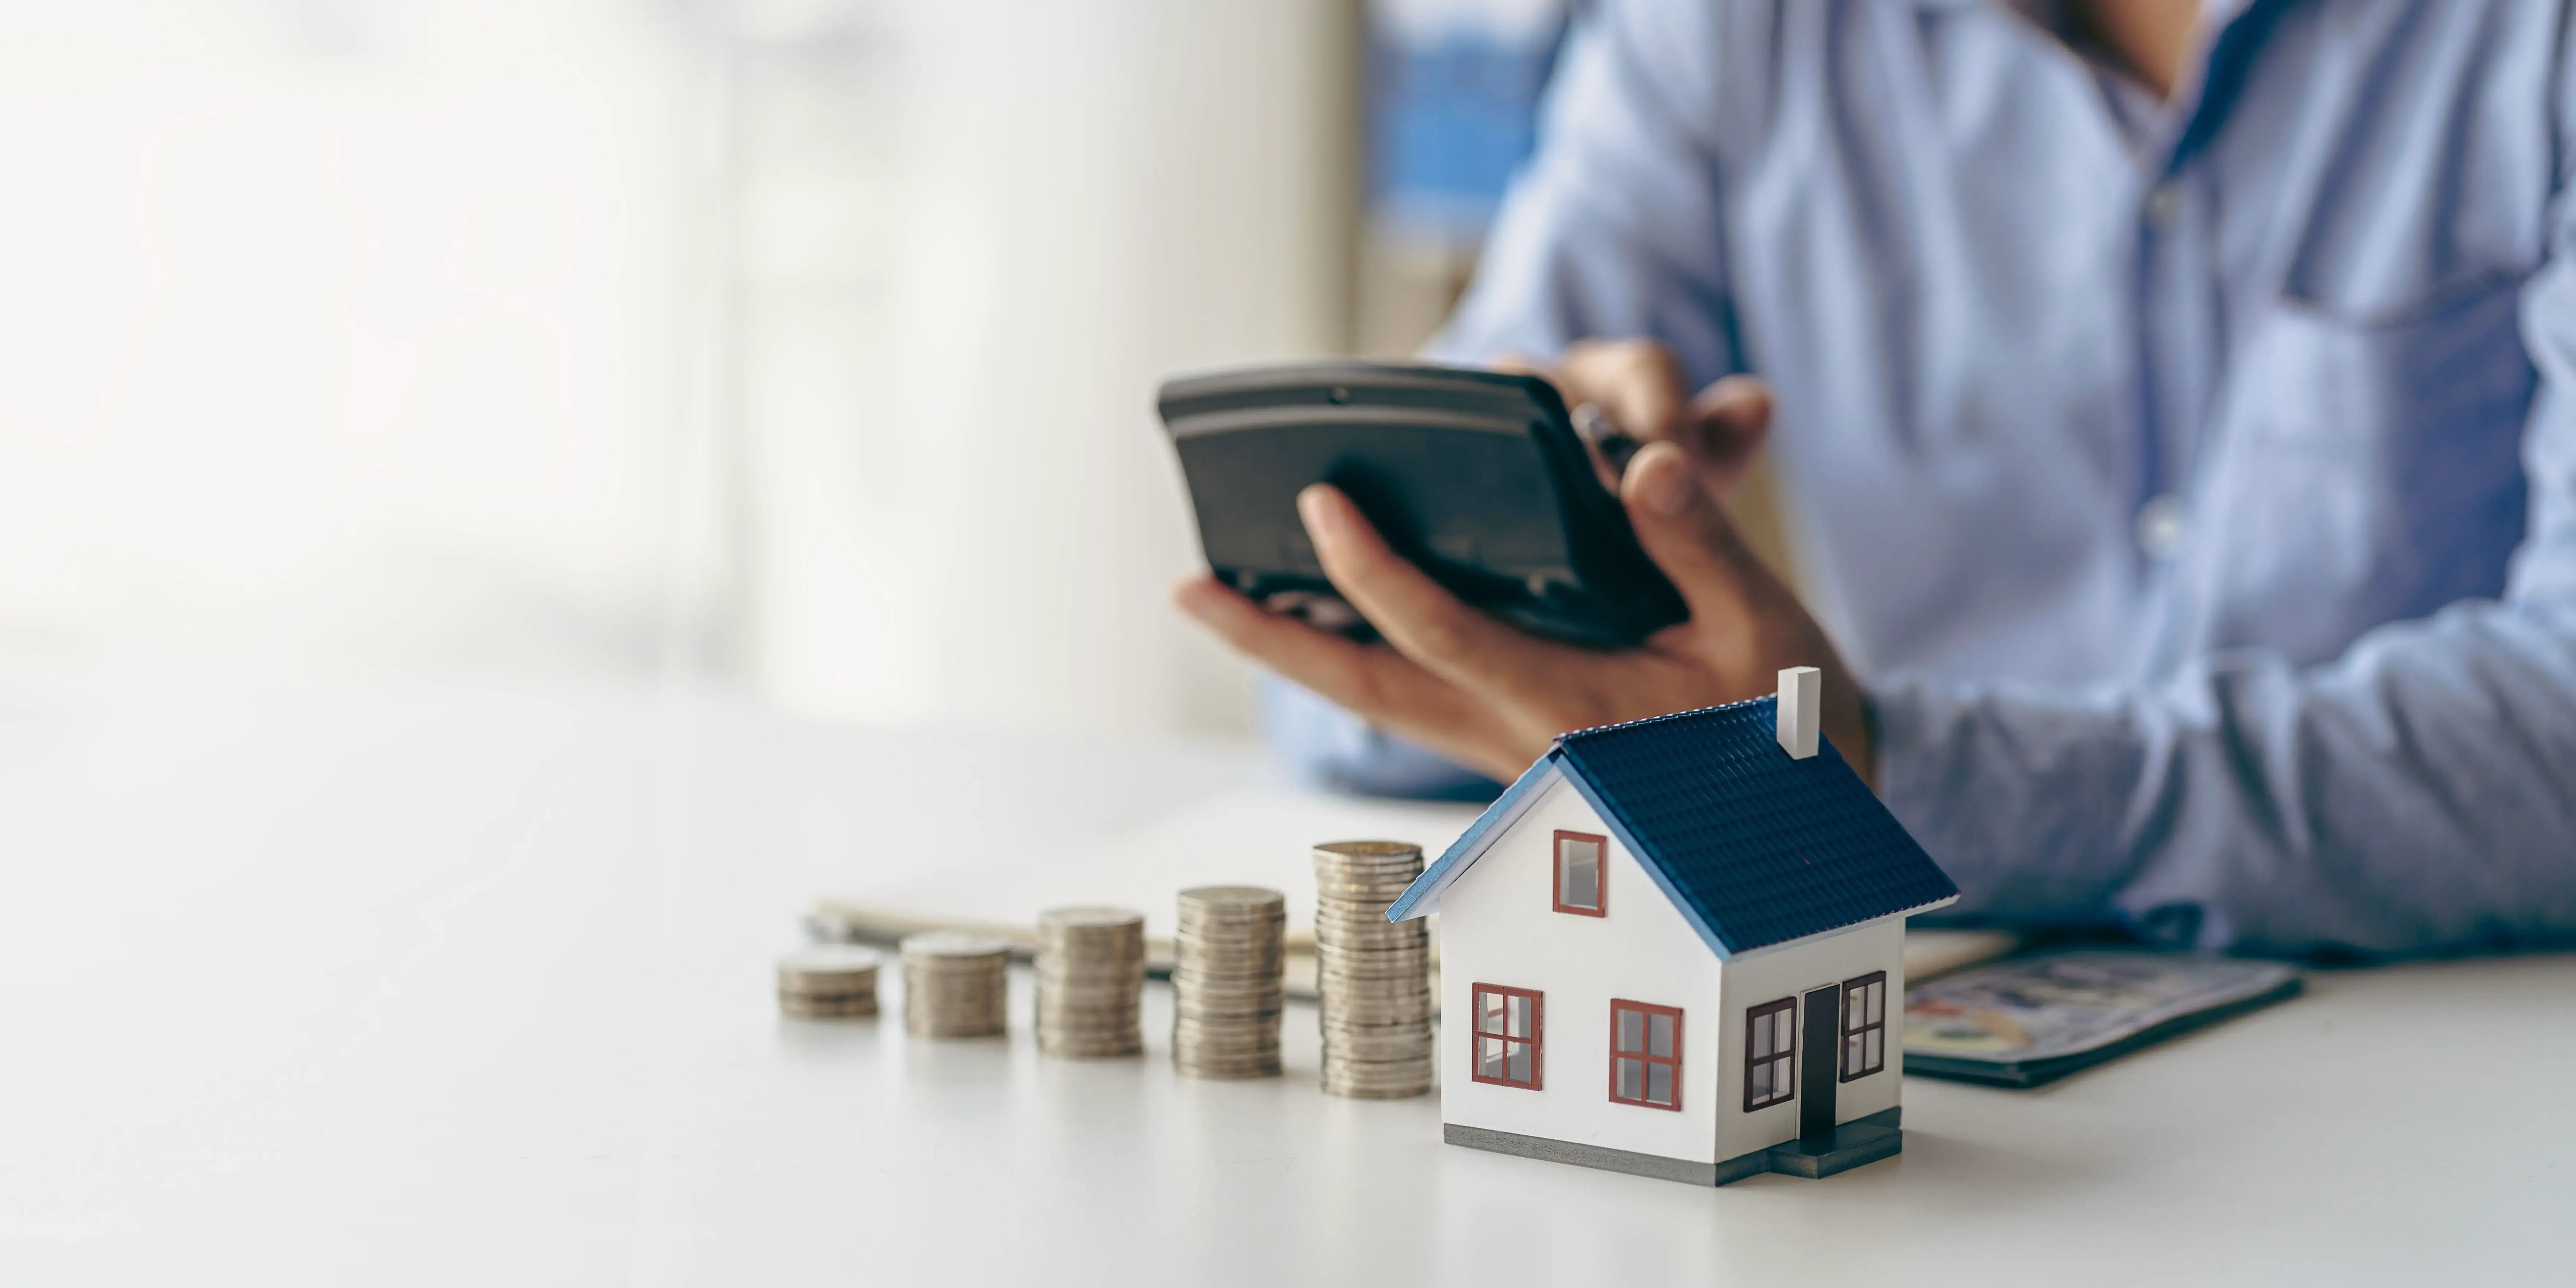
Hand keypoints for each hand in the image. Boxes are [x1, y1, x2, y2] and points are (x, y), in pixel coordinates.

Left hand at [1174, 362, 1875, 788]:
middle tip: (1187, 588)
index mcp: (1569, 712)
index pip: (1444, 634)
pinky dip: (1352, 665)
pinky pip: (1408, 704)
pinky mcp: (1507, 748)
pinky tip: (1316, 629)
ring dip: (1295, 655)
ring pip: (1373, 703)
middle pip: (1362, 689)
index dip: (1375, 571)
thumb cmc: (1787, 727)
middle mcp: (1512, 742)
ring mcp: (1501, 754)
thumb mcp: (1766, 629)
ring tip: (1220, 604)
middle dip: (1270, 640)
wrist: (1802, 824)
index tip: (1322, 506)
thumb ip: (1700, 544)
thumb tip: (1647, 463)